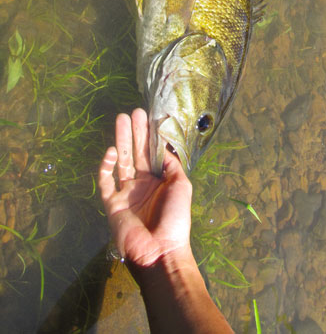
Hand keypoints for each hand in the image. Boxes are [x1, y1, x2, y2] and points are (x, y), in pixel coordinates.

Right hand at [99, 108, 191, 266]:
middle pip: (135, 153)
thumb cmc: (175, 218)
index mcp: (159, 181)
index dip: (149, 136)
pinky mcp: (112, 203)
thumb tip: (163, 147)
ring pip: (121, 161)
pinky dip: (106, 166)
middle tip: (132, 113)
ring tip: (121, 119)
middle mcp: (141, 184)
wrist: (160, 251)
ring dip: (121, 140)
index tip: (149, 118)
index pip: (151, 153)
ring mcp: (126, 193)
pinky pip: (106, 181)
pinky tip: (112, 151)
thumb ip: (172, 164)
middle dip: (134, 132)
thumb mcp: (181, 186)